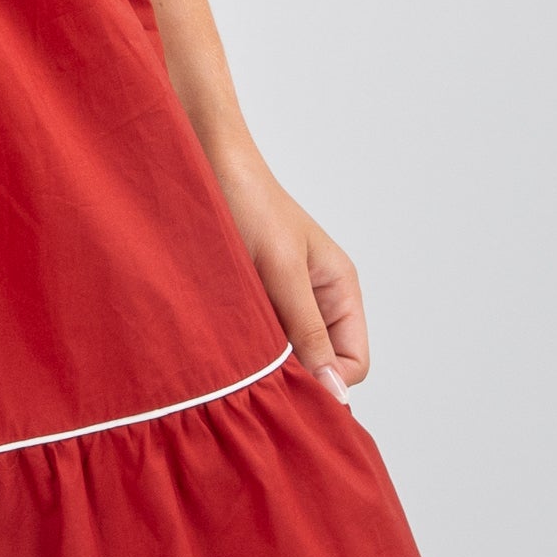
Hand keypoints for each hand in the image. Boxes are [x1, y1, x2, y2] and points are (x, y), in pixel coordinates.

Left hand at [202, 129, 370, 394]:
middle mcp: (316, 302)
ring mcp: (282, 303)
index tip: (285, 382)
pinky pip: (256, 342)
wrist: (202, 165)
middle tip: (252, 367)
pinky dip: (241, 346)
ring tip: (233, 341)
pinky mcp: (250, 301)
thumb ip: (308, 330)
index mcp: (340, 291)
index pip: (353, 364)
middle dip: (291, 374)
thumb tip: (334, 391)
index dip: (326, 381)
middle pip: (319, 367)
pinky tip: (219, 333)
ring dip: (261, 360)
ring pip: (283, 358)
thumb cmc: (249, 204)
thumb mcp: (282, 271)